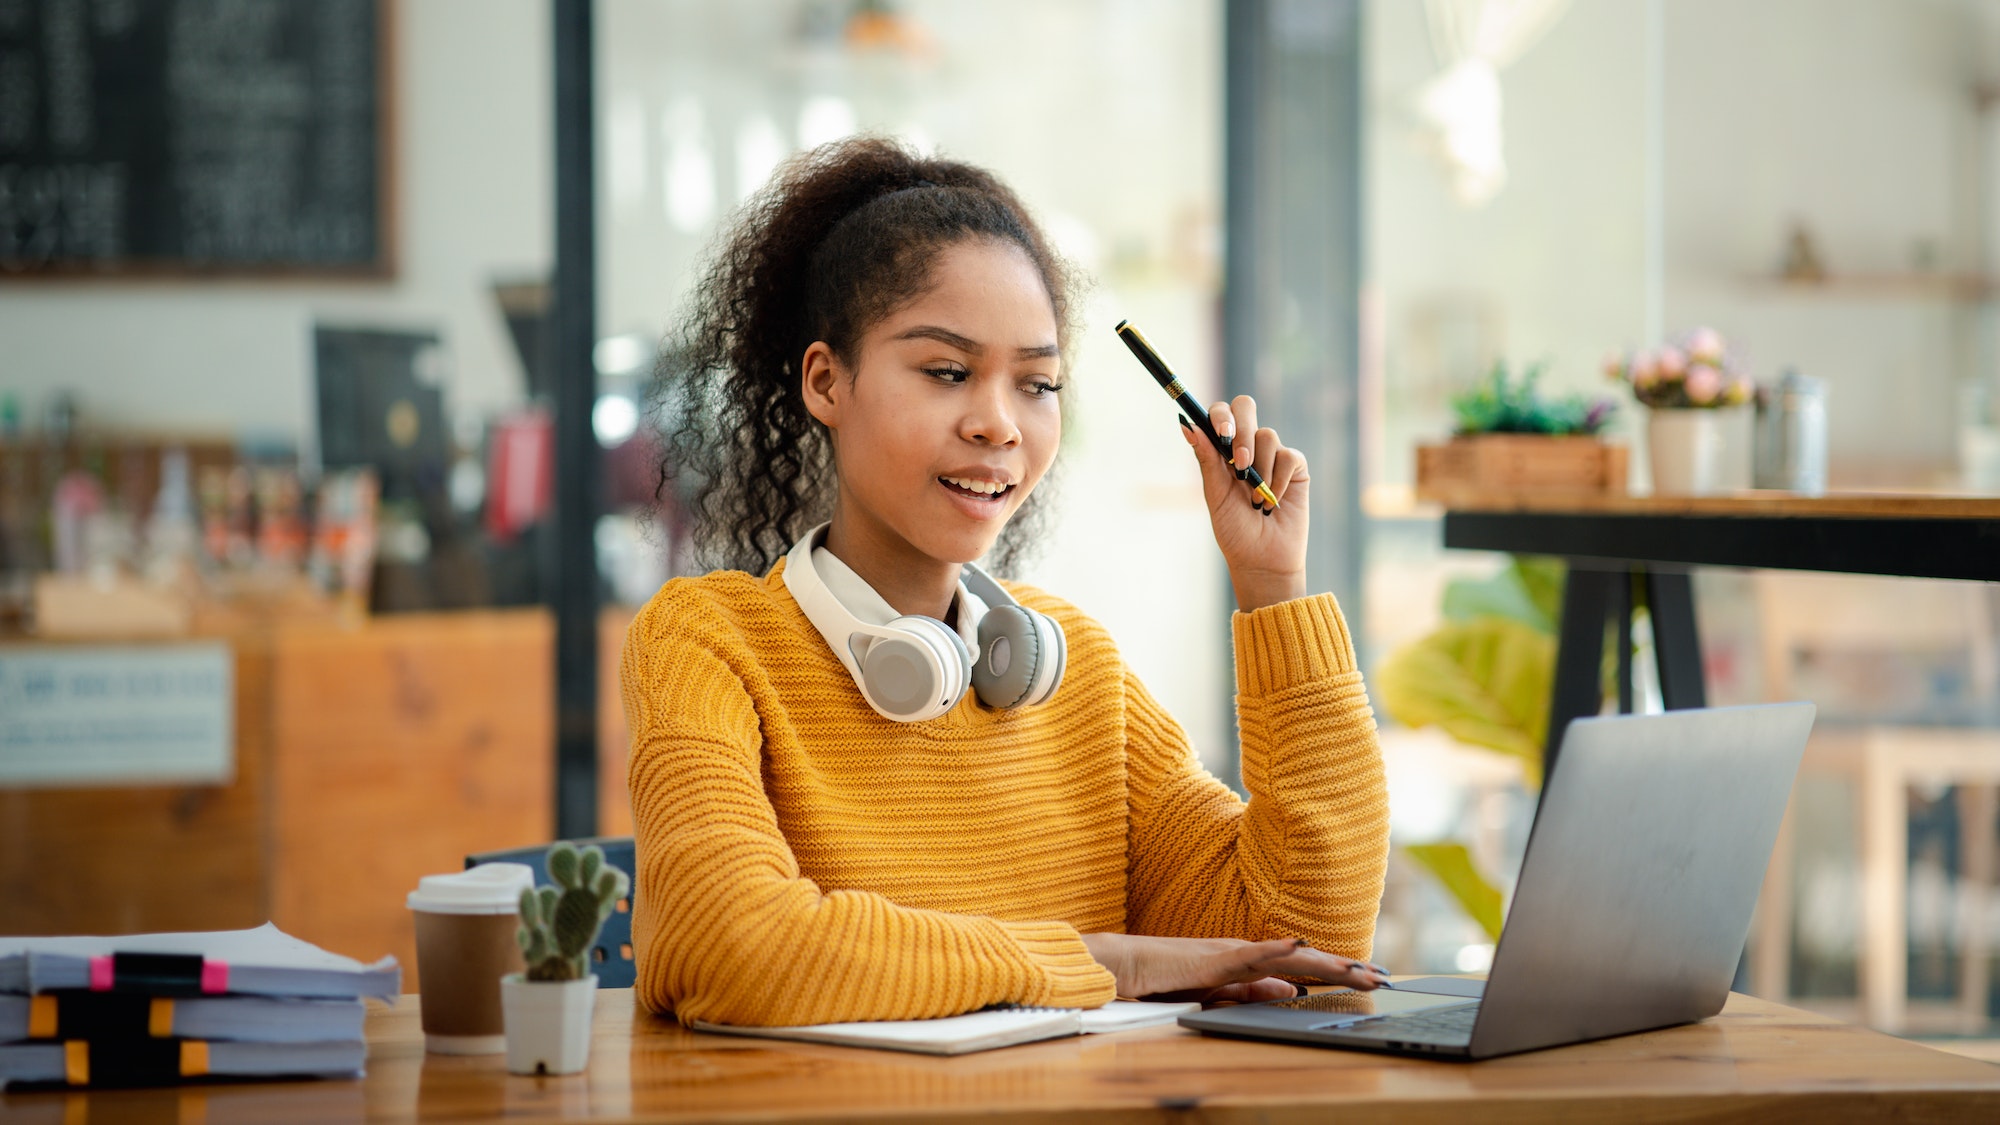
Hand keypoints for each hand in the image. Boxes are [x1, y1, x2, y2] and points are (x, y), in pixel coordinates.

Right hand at [1079, 933, 1387, 1004]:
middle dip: (1345, 968)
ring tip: (1360, 967)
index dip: (1337, 971)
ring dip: (1326, 962)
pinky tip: (1302, 946)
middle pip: (1305, 959)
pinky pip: (1252, 954)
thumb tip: (1292, 990)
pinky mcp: (1214, 958)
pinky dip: (1277, 949)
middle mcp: (1246, 953)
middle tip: (1383, 976)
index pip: (1301, 967)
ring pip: (1289, 956)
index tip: (1369, 977)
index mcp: (1248, 964)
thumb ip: (1252, 992)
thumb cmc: (1165, 979)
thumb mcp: (1217, 993)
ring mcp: (1232, 953)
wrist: (1126, 967)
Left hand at [1180, 396, 1307, 611]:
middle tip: (1239, 462)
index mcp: (1222, 451)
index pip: (1220, 413)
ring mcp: (1272, 455)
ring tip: (1255, 500)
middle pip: (1245, 407)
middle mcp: (1247, 446)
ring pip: (1267, 435)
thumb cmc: (1234, 530)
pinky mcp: (1295, 467)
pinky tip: (1272, 501)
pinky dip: (1278, 479)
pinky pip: (1288, 455)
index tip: (1221, 433)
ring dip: (1259, 469)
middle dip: (1242, 431)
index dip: (1220, 415)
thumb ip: (1206, 459)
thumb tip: (1186, 424)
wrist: (1262, 559)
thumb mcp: (1215, 494)